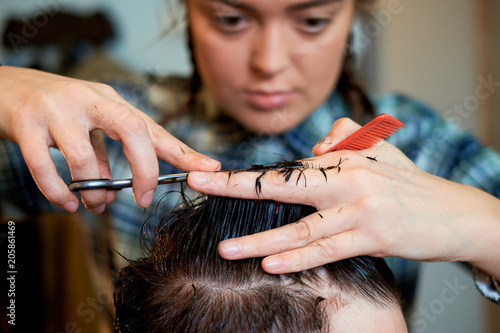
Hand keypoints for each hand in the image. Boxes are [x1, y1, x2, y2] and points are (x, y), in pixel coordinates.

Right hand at [0, 66, 219, 213]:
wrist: (4, 87)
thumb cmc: (55, 109)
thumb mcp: (89, 123)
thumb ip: (105, 152)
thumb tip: (116, 190)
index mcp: (110, 100)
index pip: (153, 126)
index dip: (183, 151)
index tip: (210, 169)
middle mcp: (89, 100)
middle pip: (133, 130)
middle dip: (145, 169)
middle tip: (144, 198)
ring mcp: (57, 111)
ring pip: (85, 159)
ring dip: (94, 190)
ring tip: (95, 205)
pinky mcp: (25, 125)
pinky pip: (44, 168)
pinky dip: (58, 193)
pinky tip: (66, 204)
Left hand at [188, 117, 499, 274]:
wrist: (453, 212)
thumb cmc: (407, 183)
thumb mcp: (377, 150)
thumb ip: (343, 138)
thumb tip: (312, 148)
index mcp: (344, 159)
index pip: (284, 167)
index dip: (245, 172)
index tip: (207, 174)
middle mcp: (348, 180)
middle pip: (283, 185)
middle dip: (236, 187)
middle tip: (198, 186)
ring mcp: (360, 210)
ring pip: (300, 228)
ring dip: (260, 240)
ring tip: (227, 249)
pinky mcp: (373, 237)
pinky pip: (327, 250)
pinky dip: (298, 258)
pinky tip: (271, 264)